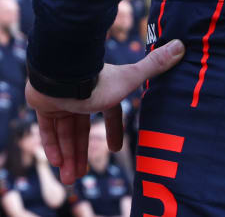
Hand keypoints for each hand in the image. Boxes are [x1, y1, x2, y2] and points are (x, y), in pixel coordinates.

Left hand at [25, 40, 185, 184]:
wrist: (63, 72)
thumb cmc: (98, 79)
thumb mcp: (129, 79)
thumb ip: (154, 66)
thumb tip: (182, 45)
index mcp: (100, 91)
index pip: (108, 112)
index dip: (113, 130)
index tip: (115, 148)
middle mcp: (79, 96)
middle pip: (81, 130)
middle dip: (81, 153)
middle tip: (80, 176)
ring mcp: (59, 100)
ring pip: (64, 133)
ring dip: (67, 155)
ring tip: (68, 179)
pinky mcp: (42, 103)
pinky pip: (46, 128)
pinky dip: (50, 145)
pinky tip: (56, 163)